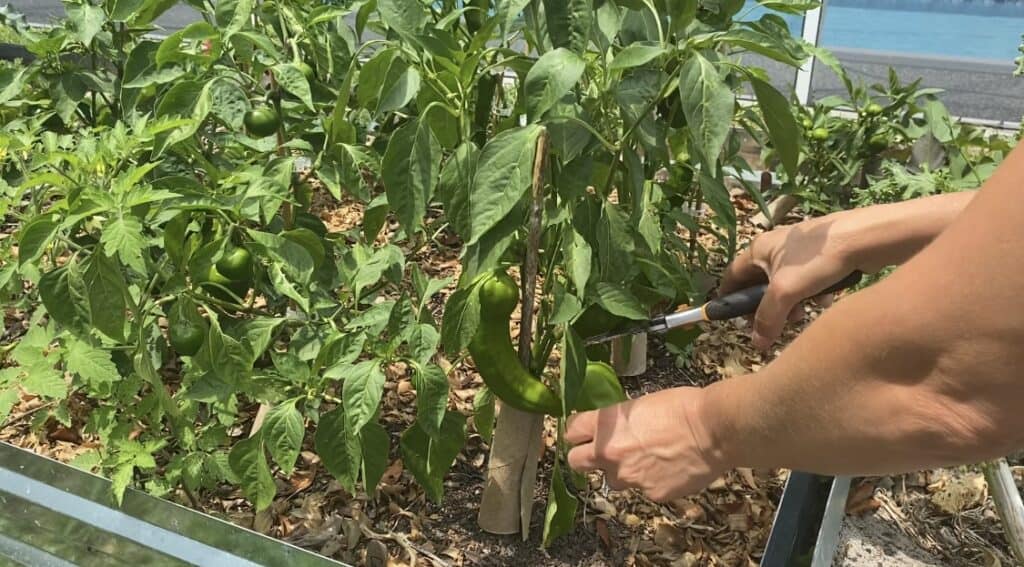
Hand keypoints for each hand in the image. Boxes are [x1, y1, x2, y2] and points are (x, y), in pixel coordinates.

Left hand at [565, 387, 725, 502]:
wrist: (714, 431)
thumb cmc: (682, 407)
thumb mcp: (641, 404)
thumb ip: (620, 422)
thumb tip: (616, 430)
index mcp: (605, 425)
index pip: (570, 431)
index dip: (578, 432)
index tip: (584, 432)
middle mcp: (609, 454)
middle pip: (576, 461)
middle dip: (586, 457)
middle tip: (604, 452)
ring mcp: (629, 478)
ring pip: (613, 480)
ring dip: (623, 472)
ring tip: (649, 459)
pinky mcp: (651, 494)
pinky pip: (643, 489)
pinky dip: (652, 481)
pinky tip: (669, 469)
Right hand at [718, 213, 858, 350]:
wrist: (865, 239)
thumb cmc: (817, 260)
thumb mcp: (785, 292)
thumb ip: (768, 318)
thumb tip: (757, 344)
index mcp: (759, 249)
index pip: (732, 276)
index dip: (730, 298)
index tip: (733, 320)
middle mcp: (775, 247)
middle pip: (760, 284)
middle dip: (766, 307)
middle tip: (773, 325)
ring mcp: (799, 252)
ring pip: (785, 285)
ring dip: (790, 304)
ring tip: (801, 316)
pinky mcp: (821, 257)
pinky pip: (807, 282)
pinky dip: (810, 295)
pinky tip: (822, 302)